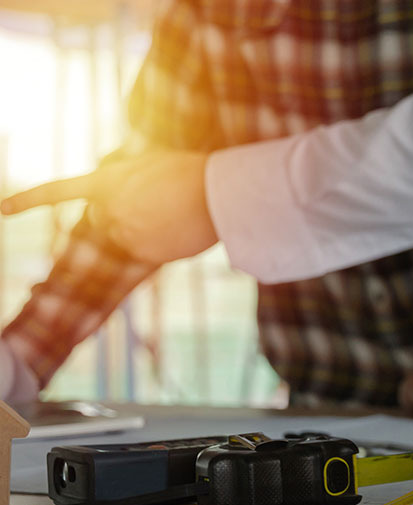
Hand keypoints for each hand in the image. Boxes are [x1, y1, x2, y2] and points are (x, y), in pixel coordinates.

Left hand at [1, 150, 216, 264]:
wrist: (213, 194)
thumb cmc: (192, 173)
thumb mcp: (153, 164)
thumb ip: (132, 178)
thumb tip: (131, 196)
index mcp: (107, 181)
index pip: (59, 191)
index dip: (29, 200)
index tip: (4, 209)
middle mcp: (109, 210)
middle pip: (104, 219)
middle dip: (123, 215)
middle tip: (157, 206)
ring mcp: (124, 234)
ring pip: (127, 237)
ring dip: (146, 231)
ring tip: (175, 216)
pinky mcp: (144, 254)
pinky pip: (147, 252)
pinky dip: (162, 245)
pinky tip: (179, 232)